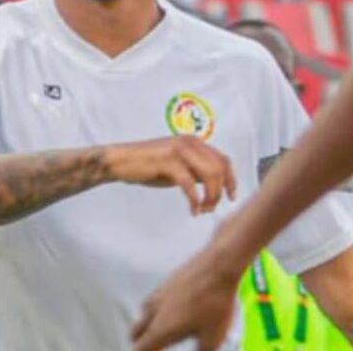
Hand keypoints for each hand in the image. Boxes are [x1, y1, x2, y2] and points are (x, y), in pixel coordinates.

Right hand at [106, 136, 236, 214]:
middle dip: (221, 191)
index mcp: (195, 142)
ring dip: (210, 196)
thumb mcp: (178, 166)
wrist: (120, 160)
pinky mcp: (168, 162)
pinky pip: (190, 184)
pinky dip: (195, 200)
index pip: (223, 160)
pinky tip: (193, 210)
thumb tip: (214, 183)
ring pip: (209, 175)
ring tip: (203, 209)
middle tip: (212, 208)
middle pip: (219, 168)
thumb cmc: (148, 164)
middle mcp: (190, 143)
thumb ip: (196, 170)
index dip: (232, 179)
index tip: (232, 196)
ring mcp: (179, 151)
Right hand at [131, 244, 240, 350]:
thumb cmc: (215, 302)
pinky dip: (161, 309)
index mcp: (160, 330)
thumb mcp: (213, 338)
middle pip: (136, 333)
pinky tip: (180, 308)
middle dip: (143, 342)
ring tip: (169, 328)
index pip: (139, 350)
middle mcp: (153, 311)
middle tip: (157, 346)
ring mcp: (158, 293)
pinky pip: (156, 299)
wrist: (220, 265)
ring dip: (150, 324)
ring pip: (145, 314)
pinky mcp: (168, 280)